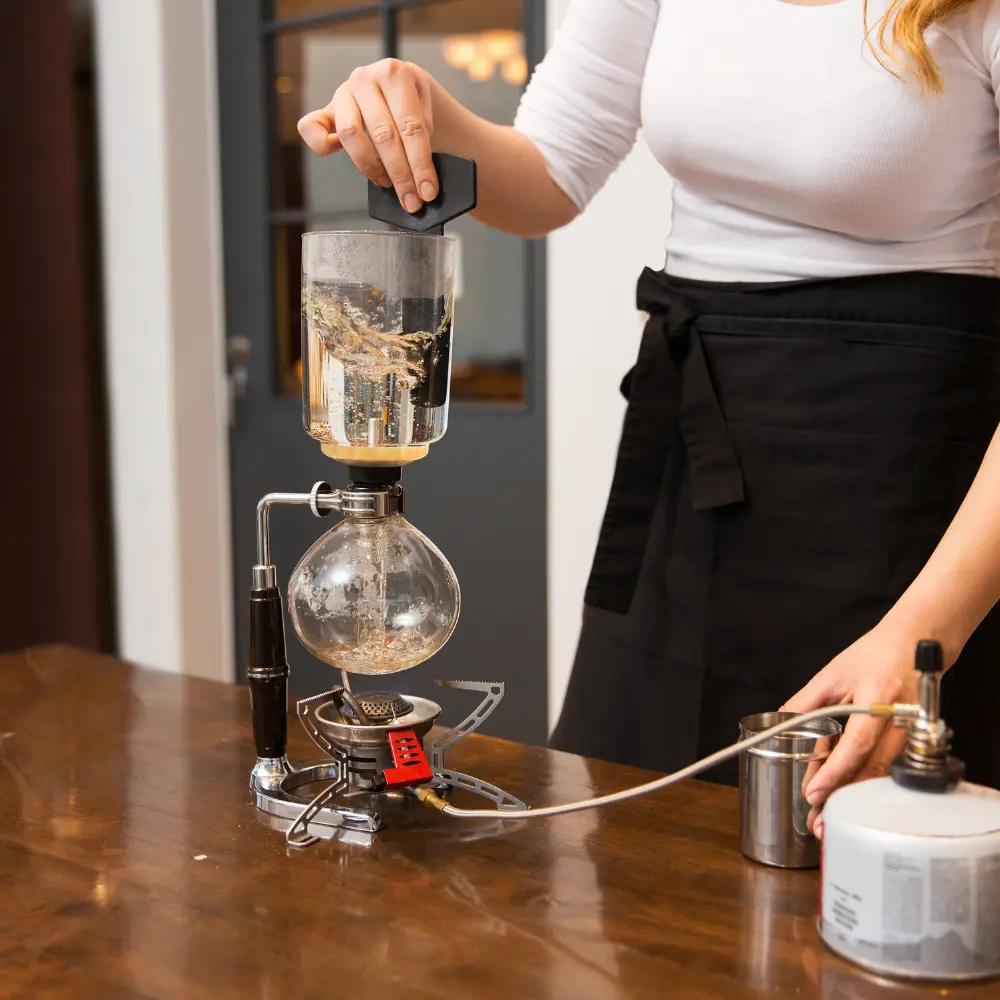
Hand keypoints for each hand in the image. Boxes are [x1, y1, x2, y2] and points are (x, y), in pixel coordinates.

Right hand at [297, 59, 438, 214]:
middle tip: (412, 200)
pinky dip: (322, 145)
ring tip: (387, 183)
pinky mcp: (326, 110)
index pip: (410, 126)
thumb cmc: (413, 105)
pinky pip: (311, 128)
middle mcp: (365, 78)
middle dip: (401, 174)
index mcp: (395, 74)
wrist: (400, 88)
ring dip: (370, 167)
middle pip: (383, 134)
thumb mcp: (428, 111)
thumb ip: (423, 138)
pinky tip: (341, 155)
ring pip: (350, 134)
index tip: (428, 192)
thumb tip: (422, 181)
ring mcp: (343, 92)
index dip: (420, 164)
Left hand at [781, 625, 922, 837]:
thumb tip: (780, 726)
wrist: (913, 645)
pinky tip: (846, 798)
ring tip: (826, 818)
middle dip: (843, 797)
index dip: (835, 770)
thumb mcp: (831, 674)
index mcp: (879, 698)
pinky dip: (865, 785)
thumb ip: (806, 702)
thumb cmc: (873, 656)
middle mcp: (901, 719)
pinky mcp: (913, 742)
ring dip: (854, 799)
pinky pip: (888, 769)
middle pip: (872, 768)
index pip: (857, 742)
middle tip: (817, 820)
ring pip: (882, 775)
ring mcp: (912, 733)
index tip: (813, 792)